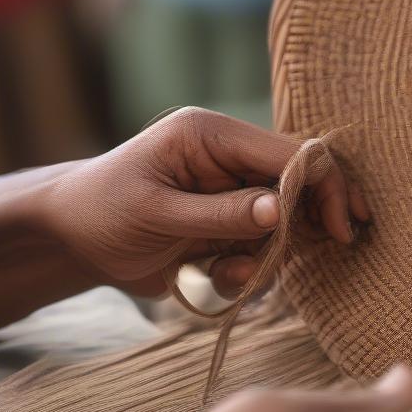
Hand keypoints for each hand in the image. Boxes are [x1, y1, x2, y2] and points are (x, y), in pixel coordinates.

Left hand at [36, 107, 369, 298]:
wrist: (69, 239)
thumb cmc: (101, 211)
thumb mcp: (157, 212)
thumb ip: (219, 214)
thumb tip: (281, 212)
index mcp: (211, 135)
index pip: (289, 152)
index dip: (324, 186)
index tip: (342, 229)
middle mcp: (226, 157)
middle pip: (297, 184)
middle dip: (305, 224)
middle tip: (331, 249)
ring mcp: (227, 191)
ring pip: (282, 223)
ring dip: (268, 255)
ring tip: (227, 273)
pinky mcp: (223, 223)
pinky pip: (258, 247)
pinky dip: (248, 269)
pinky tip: (213, 276)